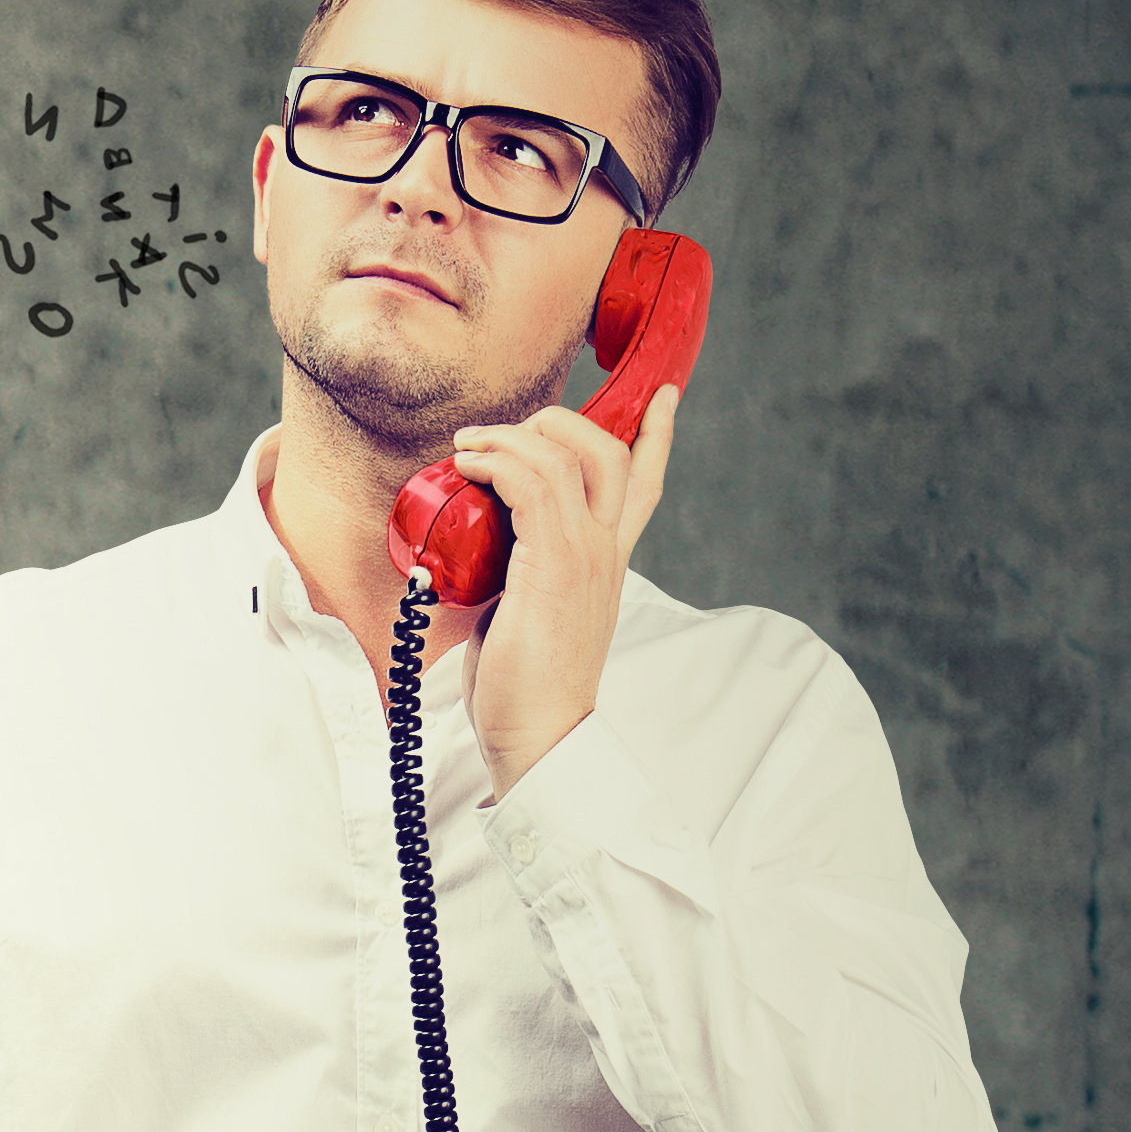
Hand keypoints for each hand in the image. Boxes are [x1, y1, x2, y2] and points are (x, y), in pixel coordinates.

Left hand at [439, 371, 677, 786]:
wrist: (539, 735)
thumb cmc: (523, 684)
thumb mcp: (527, 608)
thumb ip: (520, 567)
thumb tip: (474, 544)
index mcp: (608, 561)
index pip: (647, 484)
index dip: (657, 435)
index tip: (662, 396)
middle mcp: (606, 551)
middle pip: (610, 452)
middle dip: (560, 420)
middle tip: (502, 430)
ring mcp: (586, 556)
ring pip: (568, 457)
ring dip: (511, 437)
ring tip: (467, 444)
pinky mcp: (555, 566)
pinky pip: (533, 486)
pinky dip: (498, 462)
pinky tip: (468, 466)